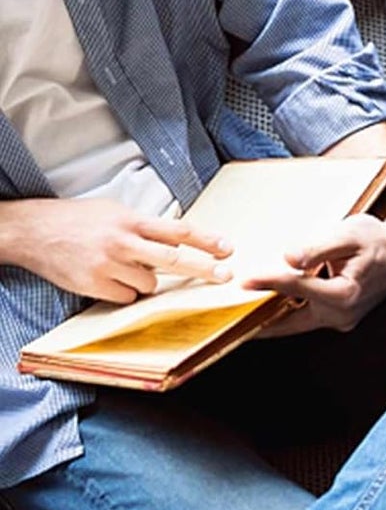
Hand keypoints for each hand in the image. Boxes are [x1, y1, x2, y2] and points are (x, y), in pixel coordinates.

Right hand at [0, 198, 232, 303]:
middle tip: (225, 275)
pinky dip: (125, 292)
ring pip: (150, 283)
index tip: (227, 248)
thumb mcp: (116, 211)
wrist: (34, 231)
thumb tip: (176, 240)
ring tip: (124, 266)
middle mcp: (123, 242)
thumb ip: (145, 226)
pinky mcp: (94, 285)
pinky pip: (127, 297)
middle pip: (174, 259)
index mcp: (131, 220)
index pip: (178, 230)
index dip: (206, 240)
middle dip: (203, 269)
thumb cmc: (78, 219)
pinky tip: (109, 278)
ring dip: (146, 280)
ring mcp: (108, 265)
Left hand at [242, 203, 385, 336]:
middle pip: (289, 322)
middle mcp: (342, 314)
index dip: (268, 282)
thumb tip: (289, 258)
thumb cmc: (377, 238)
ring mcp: (341, 318)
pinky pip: (306, 317)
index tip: (244, 281)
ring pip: (296, 323)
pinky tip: (269, 304)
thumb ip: (318, 247)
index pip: (296, 288)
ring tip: (240, 312)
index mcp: (344, 293)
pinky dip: (286, 312)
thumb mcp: (349, 234)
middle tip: (228, 318)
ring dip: (270, 318)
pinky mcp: (339, 316)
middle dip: (259, 320)